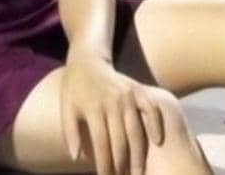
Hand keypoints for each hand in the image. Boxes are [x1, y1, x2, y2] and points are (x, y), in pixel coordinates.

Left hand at [61, 54, 165, 174]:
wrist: (88, 60)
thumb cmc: (74, 88)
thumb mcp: (66, 108)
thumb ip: (70, 133)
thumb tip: (76, 158)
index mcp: (93, 108)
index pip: (101, 143)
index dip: (104, 165)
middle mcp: (112, 102)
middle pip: (120, 141)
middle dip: (122, 165)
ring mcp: (128, 96)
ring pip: (136, 130)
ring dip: (139, 154)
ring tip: (139, 172)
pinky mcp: (138, 90)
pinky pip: (151, 109)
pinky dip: (155, 124)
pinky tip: (158, 142)